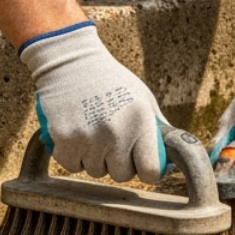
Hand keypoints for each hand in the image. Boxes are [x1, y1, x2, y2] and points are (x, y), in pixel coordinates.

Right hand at [20, 21, 168, 183]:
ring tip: (92, 132)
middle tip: (112, 141)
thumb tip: (171, 158)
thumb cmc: (111, 80)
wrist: (69, 60)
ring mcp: (88, 136)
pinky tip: (76, 135)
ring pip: (95, 170)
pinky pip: (72, 165)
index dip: (147, 170)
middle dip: (118, 163)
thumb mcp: (142, 98)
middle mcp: (116, 132)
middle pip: (121, 175)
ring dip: (94, 159)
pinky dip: (73, 156)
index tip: (141, 163)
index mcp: (141, 122)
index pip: (150, 170)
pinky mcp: (63, 138)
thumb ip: (157, 128)